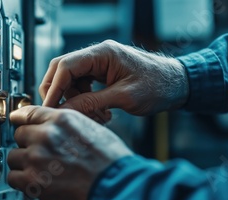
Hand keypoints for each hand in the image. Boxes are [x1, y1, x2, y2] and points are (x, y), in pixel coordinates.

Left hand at [7, 106, 132, 199]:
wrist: (115, 187)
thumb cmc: (110, 161)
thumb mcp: (92, 129)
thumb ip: (67, 126)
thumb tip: (54, 128)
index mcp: (62, 120)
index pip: (28, 113)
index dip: (21, 119)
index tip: (16, 121)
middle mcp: (46, 135)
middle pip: (19, 134)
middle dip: (28, 144)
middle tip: (41, 154)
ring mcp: (36, 158)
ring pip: (14, 156)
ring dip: (24, 164)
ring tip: (41, 171)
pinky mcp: (32, 181)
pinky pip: (13, 177)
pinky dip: (22, 181)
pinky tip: (36, 182)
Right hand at [39, 40, 188, 116]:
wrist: (178, 85)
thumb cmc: (159, 86)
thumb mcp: (123, 98)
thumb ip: (91, 102)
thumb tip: (65, 110)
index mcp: (103, 54)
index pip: (65, 66)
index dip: (54, 88)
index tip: (49, 108)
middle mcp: (98, 56)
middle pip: (63, 71)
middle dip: (60, 94)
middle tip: (62, 114)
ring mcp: (100, 65)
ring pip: (72, 82)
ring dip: (77, 102)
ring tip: (96, 117)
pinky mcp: (103, 75)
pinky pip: (84, 87)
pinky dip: (87, 102)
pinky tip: (101, 114)